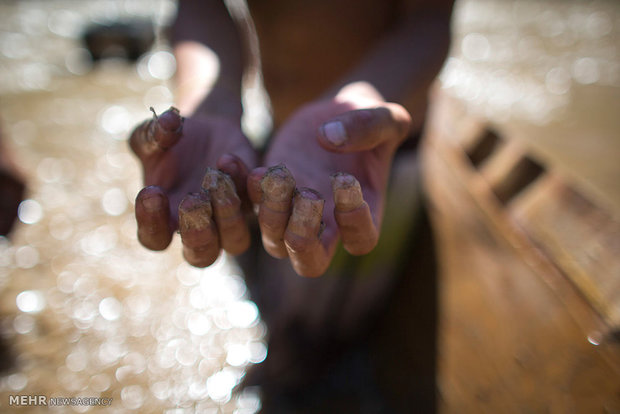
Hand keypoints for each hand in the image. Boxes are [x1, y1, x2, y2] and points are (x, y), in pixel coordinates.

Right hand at [129, 107, 256, 266]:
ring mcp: (230, 219)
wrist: (206, 130)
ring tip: (215, 179)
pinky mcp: (254, 200)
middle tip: (191, 200)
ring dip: (227, 214)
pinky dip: (244, 182)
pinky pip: (255, 202)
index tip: (151, 191)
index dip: (151, 222)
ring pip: (235, 240)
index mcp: (165, 221)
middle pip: (201, 255)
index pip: (155, 239)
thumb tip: (167, 123)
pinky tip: (229, 159)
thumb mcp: (152, 136)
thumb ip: (151, 134)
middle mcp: (198, 229)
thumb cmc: (170, 142)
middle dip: (197, 232)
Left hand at [248, 82, 411, 276]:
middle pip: (310, 263)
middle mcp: (327, 224)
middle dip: (304, 239)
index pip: (361, 240)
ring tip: (280, 174)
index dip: (354, 221)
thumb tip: (328, 138)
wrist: (334, 116)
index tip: (347, 180)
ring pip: (275, 242)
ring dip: (274, 214)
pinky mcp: (269, 194)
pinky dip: (249, 192)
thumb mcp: (386, 116)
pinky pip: (253, 207)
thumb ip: (371, 125)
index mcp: (365, 213)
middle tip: (310, 197)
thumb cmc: (369, 121)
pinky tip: (253, 168)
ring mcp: (293, 213)